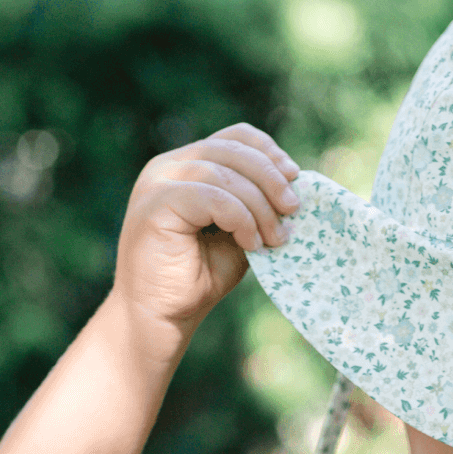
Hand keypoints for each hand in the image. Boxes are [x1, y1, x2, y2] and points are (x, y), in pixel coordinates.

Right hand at [111, 122, 299, 349]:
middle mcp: (169, 166)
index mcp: (188, 166)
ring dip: (260, 206)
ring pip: (225, 173)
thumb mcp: (238, 234)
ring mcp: (159, 181)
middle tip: (294, 209)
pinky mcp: (157, 203)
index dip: (269, 152)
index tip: (295, 178)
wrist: (161, 316)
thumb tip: (294, 188)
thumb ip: (256, 207)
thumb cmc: (198, 278)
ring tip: (275, 238)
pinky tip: (251, 244)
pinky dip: (240, 218)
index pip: (234, 137)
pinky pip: (212, 196)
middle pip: (233, 150)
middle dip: (272, 179)